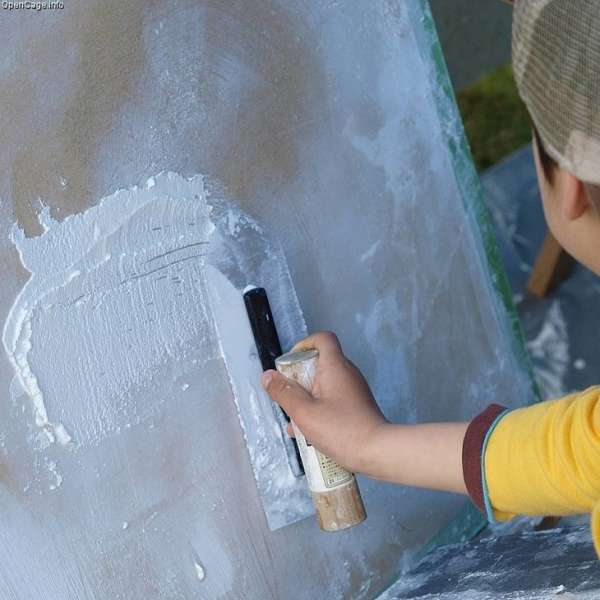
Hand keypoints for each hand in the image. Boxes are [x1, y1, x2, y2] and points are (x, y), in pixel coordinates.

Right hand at [261, 331, 387, 474]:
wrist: (378, 452)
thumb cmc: (342, 430)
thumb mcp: (304, 412)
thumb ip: (284, 393)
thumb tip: (268, 376)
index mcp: (335, 367)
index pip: (322, 339)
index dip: (304, 345)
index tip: (290, 363)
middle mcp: (347, 373)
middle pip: (319, 363)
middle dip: (299, 379)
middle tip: (289, 397)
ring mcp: (354, 390)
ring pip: (324, 385)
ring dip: (307, 398)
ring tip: (296, 421)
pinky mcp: (357, 406)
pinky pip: (333, 399)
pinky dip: (319, 409)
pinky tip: (309, 433)